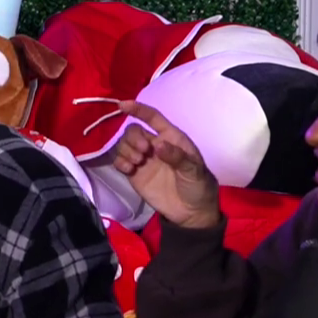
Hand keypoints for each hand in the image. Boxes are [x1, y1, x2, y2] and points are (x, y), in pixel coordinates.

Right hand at [109, 100, 220, 229]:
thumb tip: (158, 145)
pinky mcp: (134, 173)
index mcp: (171, 138)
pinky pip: (120, 161)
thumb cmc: (198, 186)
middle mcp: (155, 145)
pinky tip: (129, 170)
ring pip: (124, 144)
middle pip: (133, 131)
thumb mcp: (194, 171)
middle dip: (133, 138)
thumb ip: (177, 157)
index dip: (138, 109)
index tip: (122, 105)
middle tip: (143, 153)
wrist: (191, 213)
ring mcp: (143, 159)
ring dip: (126, 150)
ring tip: (137, 164)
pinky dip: (120, 162)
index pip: (153, 117)